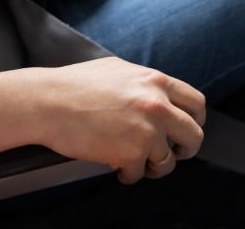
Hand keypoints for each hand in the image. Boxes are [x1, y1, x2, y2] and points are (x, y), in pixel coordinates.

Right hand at [36, 57, 205, 183]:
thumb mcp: (118, 70)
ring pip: (168, 160)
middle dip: (185, 149)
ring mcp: (147, 130)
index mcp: (155, 81)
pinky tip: (116, 166)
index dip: (195, 120)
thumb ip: (144, 83)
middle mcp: (157, 105)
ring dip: (153, 165)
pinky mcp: (131, 154)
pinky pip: (139, 174)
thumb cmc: (74, 85)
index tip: (187, 129)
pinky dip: (128, 174)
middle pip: (194, 135)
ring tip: (136, 162)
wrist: (48, 101)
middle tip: (172, 153)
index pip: (196, 102)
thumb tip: (158, 95)